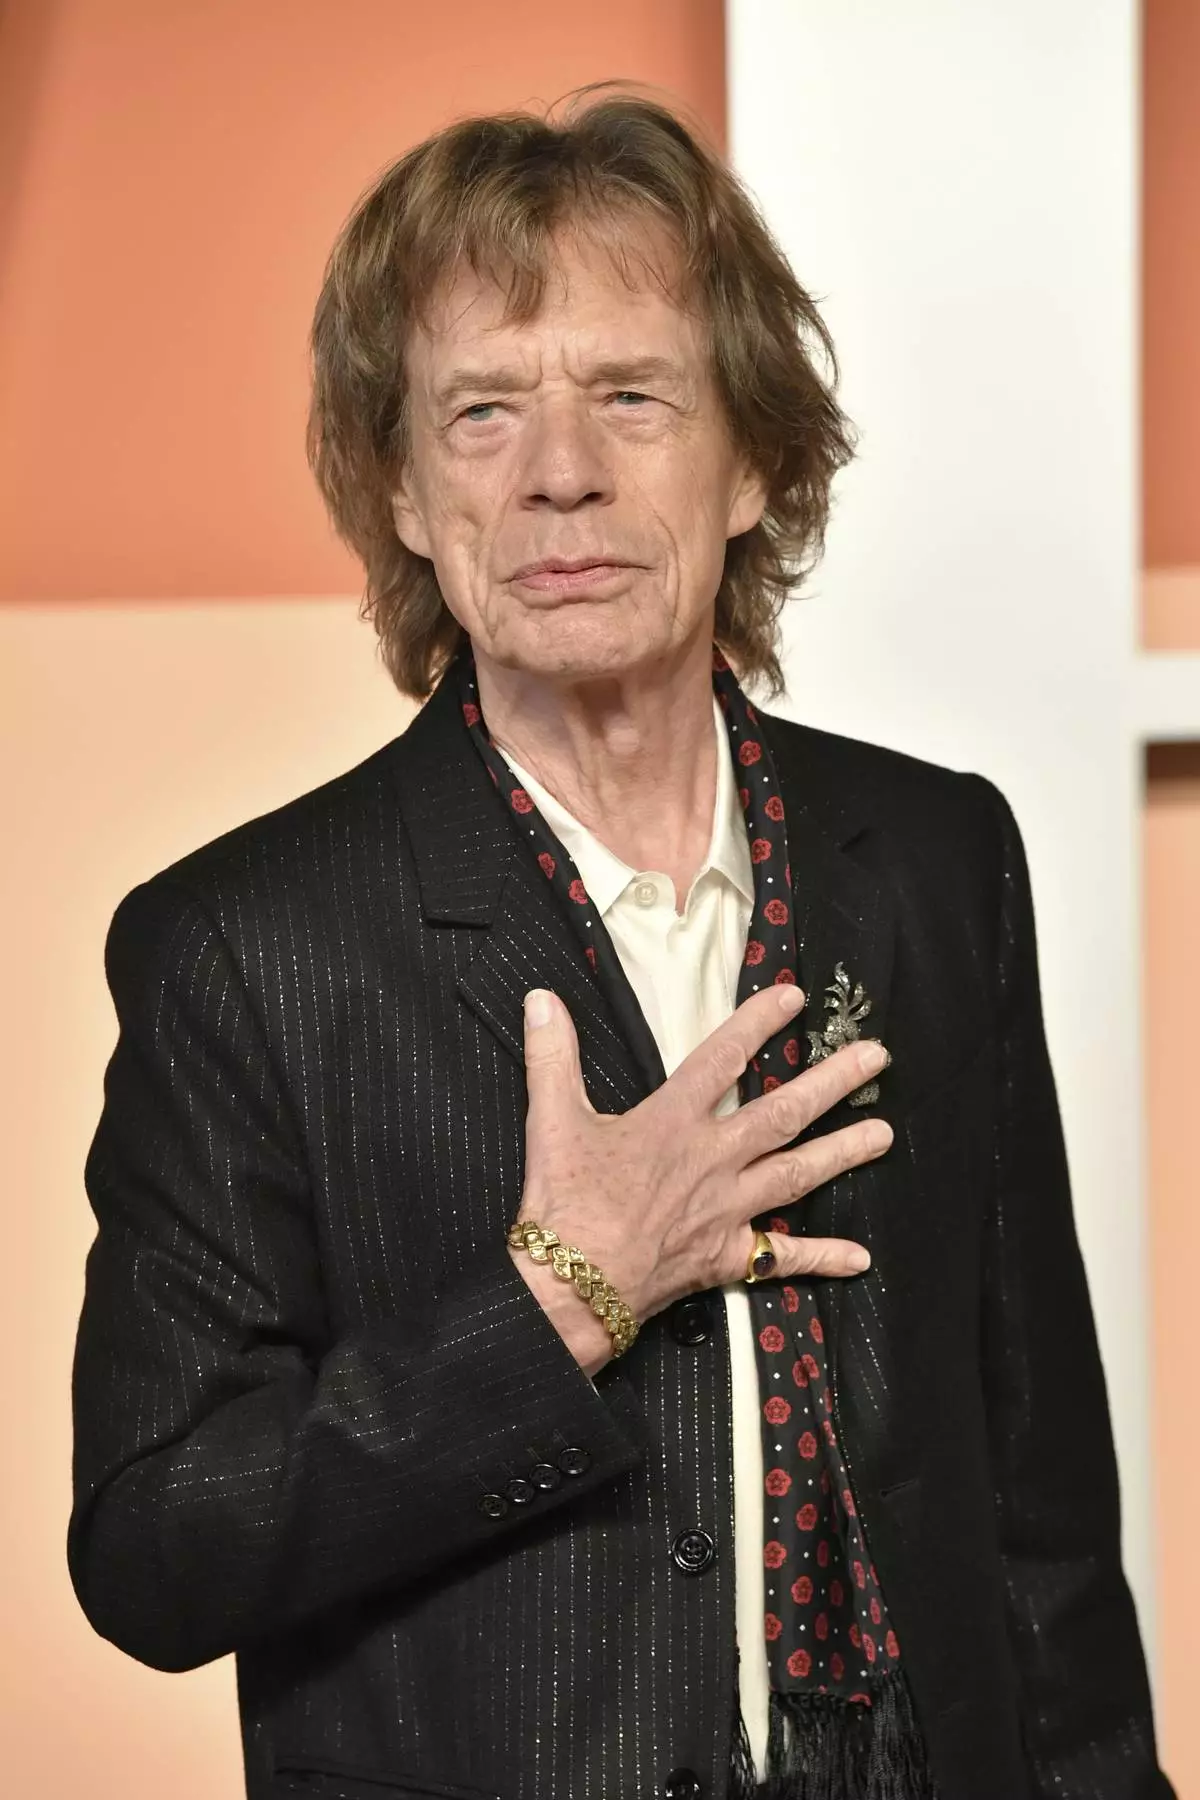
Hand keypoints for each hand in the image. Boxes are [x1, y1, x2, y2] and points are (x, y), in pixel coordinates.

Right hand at [511, 983, 890, 1371]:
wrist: (570, 1284)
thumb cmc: (563, 1201)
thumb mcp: (553, 1119)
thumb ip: (552, 1056)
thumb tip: (540, 999)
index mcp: (672, 1122)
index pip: (722, 1060)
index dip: (757, 1024)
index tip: (793, 999)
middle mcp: (712, 1160)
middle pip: (782, 1113)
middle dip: (831, 1083)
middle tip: (876, 1059)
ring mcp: (727, 1209)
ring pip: (796, 1175)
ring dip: (843, 1153)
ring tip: (885, 1135)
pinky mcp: (726, 1256)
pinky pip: (782, 1257)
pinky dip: (821, 1257)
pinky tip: (860, 1258)